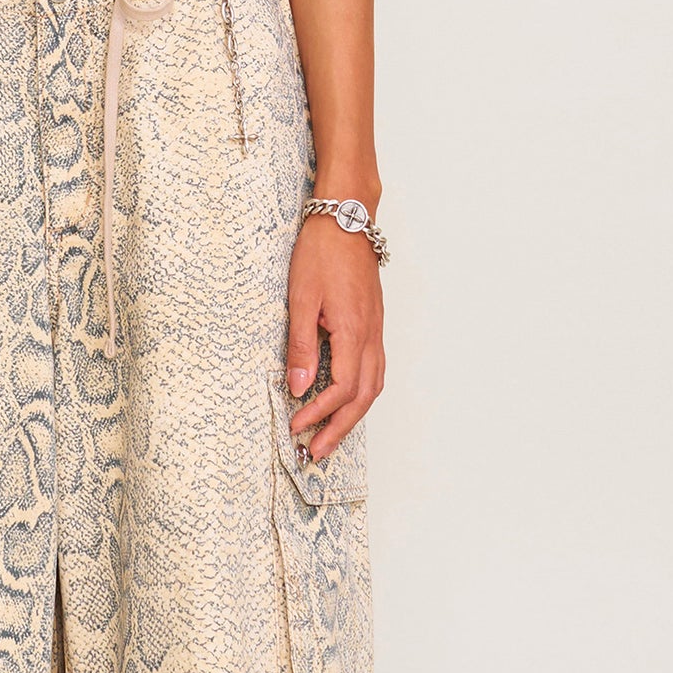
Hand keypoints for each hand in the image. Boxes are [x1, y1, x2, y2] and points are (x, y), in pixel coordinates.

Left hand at [285, 211, 383, 462]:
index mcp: (353, 331)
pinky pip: (374, 369)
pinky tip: (345, 401)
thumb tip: (299, 388)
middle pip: (363, 398)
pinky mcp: (373, 324)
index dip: (319, 414)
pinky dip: (361, 394)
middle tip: (317, 453)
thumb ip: (301, 346)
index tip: (296, 428)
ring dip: (352, 416)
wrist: (346, 219)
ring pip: (374, 386)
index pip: (341, 389)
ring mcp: (376, 330)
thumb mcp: (301, 299)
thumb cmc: (321, 252)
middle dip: (339, 429)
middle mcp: (371, 336)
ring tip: (330, 436)